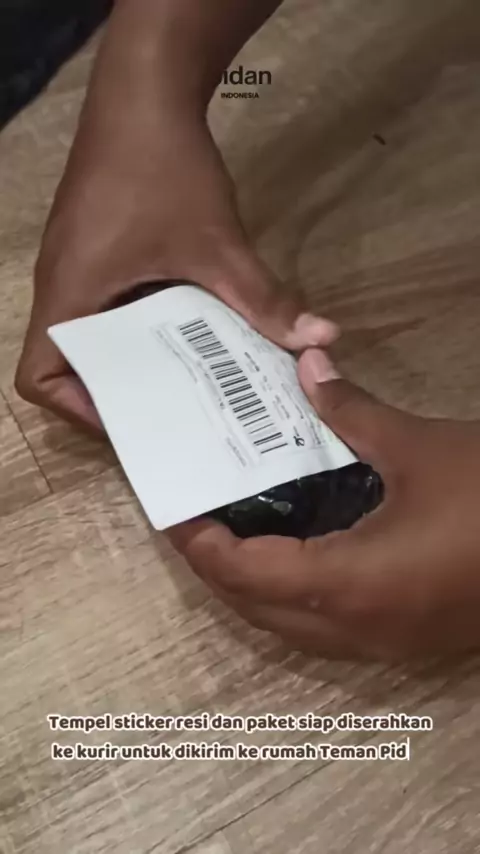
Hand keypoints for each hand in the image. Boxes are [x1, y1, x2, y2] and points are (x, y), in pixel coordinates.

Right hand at [15, 105, 335, 432]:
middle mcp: (62, 284)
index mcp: (68, 293)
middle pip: (67, 363)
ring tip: (189, 375)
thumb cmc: (164, 168)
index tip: (134, 415)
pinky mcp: (94, 246)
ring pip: (91, 333)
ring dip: (134, 356)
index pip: (37, 377)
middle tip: (176, 407)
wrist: (145, 88)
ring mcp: (75, 263)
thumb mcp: (218, 245)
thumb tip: (321, 340)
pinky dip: (139, 322)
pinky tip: (189, 324)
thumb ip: (264, 299)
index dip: (77, 409)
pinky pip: (105, 302)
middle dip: (118, 390)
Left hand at [169, 349, 479, 660]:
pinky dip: (295, 594)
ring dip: (253, 585)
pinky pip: (326, 626)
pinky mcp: (409, 640)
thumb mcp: (420, 447)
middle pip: (254, 607)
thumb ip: (352, 410)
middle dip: (216, 566)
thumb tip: (308, 363)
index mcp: (345, 584)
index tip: (172, 507)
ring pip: (289, 625)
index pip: (240, 571)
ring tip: (237, 529)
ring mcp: (384, 644)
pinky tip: (300, 549)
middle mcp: (353, 628)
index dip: (198, 543)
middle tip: (198, 513)